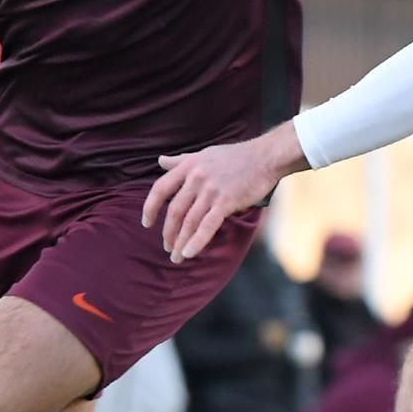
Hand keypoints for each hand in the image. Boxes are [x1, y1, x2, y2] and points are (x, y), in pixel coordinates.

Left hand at [143, 128, 301, 263]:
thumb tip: (160, 160)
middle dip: (168, 232)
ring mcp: (211, 190)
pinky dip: (196, 242)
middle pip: (174, 211)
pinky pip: (207, 226)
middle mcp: (196, 178)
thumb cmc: (236, 156)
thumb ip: (181, 160)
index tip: (146, 223)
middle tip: (166, 246)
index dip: (150, 208)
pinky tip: (189, 254)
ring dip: (180, 242)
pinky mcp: (226, 202)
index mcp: (188, 167)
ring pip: (189, 222)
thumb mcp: (204, 154)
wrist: (266, 157)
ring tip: (176, 257)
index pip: (160, 189)